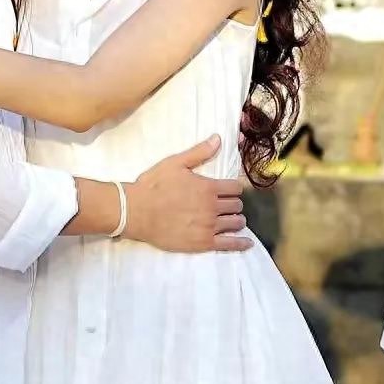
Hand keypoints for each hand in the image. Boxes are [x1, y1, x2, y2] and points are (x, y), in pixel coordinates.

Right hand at [128, 135, 252, 252]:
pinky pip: (229, 244)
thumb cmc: (153, 186)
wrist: (136, 211)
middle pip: (237, 205)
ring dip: (236, 220)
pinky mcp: (203, 243)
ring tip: (231, 220)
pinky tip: (247, 242)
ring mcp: (209, 226)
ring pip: (236, 222)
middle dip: (234, 204)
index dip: (233, 188)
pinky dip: (241, 243)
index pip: (235, 188)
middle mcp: (212, 207)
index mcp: (208, 187)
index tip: (229, 191)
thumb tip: (218, 139)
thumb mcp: (175, 163)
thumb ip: (199, 152)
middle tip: (226, 206)